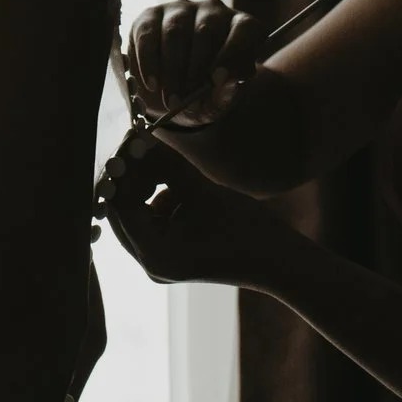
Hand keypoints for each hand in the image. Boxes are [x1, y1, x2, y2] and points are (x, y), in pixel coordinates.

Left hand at [92, 128, 287, 286]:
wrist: (281, 261)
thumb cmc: (246, 230)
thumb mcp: (203, 192)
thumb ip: (167, 166)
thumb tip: (140, 138)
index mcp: (154, 255)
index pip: (120, 206)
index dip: (124, 170)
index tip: (133, 139)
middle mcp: (152, 262)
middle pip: (124, 211)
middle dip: (134, 177)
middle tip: (144, 144)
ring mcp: (162, 259)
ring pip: (140, 212)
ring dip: (150, 185)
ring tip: (172, 167)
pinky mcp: (175, 252)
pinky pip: (156, 218)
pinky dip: (163, 197)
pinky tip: (185, 186)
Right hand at [120, 0, 266, 127]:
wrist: (170, 88)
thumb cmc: (205, 92)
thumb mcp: (218, 101)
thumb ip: (225, 96)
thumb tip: (228, 85)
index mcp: (241, 28)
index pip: (246, 29)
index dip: (234, 52)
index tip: (219, 80)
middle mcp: (214, 11)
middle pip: (206, 31)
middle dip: (195, 70)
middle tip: (187, 100)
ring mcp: (181, 9)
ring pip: (175, 31)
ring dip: (172, 69)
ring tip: (171, 99)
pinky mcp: (151, 15)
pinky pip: (148, 34)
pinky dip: (148, 63)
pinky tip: (152, 84)